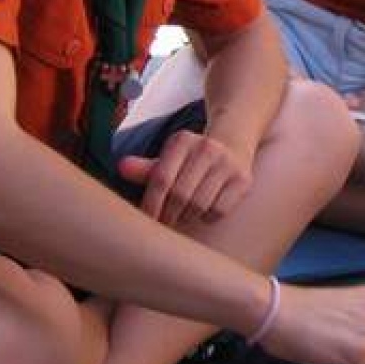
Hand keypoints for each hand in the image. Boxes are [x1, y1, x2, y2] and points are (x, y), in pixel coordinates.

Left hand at [118, 128, 253, 228]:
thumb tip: (121, 168)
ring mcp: (227, 164)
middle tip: (164, 223)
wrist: (233, 146)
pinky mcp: (243, 180)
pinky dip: (207, 217)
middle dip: (168, 215)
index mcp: (182, 140)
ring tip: (182, 216)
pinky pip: (219, 211)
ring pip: (199, 205)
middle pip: (180, 195)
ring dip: (187, 217)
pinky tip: (203, 211)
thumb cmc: (191, 159)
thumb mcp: (169, 158)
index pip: (161, 178)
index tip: (146, 221)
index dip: (151, 204)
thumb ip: (146, 168)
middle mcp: (207, 148)